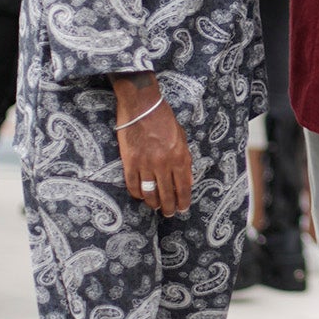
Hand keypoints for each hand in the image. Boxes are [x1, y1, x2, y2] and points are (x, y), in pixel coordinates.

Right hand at [112, 75, 191, 216]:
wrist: (142, 104)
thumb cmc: (164, 118)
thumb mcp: (182, 137)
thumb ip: (185, 159)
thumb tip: (189, 180)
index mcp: (180, 157)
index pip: (184, 187)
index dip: (183, 201)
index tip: (183, 208)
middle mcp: (164, 163)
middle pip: (167, 194)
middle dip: (169, 207)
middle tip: (169, 214)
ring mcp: (146, 163)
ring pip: (150, 192)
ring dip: (153, 204)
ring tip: (155, 208)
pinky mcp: (130, 161)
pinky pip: (133, 184)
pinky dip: (137, 193)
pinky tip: (140, 196)